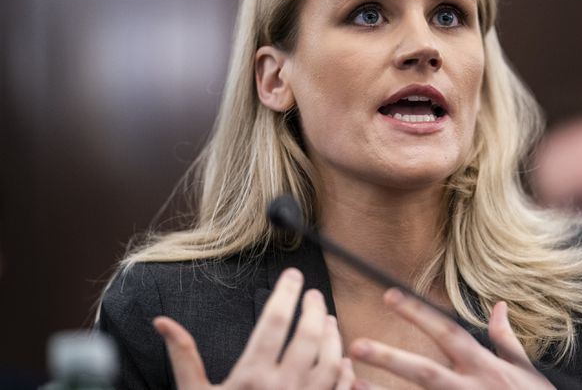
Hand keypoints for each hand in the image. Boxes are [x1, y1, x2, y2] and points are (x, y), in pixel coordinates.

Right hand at [153, 268, 355, 388]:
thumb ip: (183, 357)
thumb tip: (163, 321)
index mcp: (251, 378)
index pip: (274, 321)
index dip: (285, 293)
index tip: (293, 275)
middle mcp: (282, 389)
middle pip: (309, 335)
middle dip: (315, 308)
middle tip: (314, 294)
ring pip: (331, 361)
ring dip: (333, 337)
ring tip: (328, 320)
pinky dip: (345, 372)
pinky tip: (341, 359)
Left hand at [349, 289, 554, 388]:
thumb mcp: (528, 371)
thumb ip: (506, 339)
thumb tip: (499, 306)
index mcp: (485, 367)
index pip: (447, 332)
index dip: (418, 312)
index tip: (389, 295)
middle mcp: (471, 389)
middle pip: (425, 371)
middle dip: (390, 357)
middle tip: (356, 344)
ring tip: (351, 382)